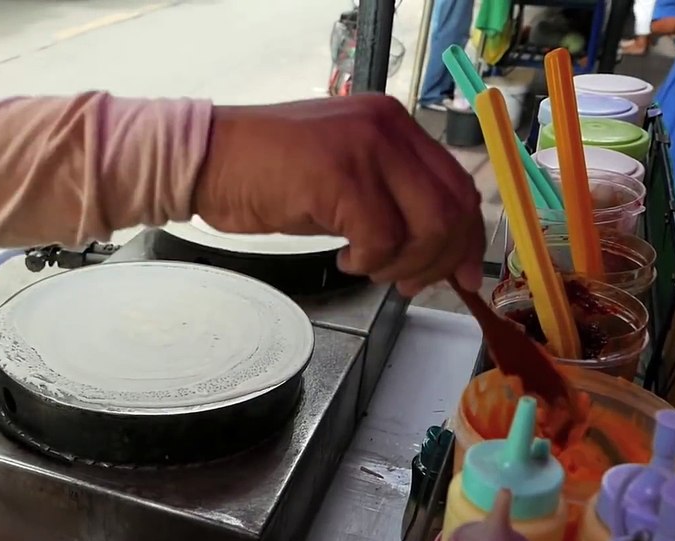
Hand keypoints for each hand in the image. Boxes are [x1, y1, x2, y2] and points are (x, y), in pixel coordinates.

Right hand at [193, 95, 484, 295]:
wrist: (205, 159)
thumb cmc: (264, 173)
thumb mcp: (342, 176)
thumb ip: (389, 197)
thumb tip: (434, 248)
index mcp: (393, 124)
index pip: (458, 183)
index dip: (468, 237)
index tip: (463, 274)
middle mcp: (388, 127)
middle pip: (453, 208)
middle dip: (439, 260)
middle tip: (408, 283)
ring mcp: (366, 148)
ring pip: (427, 227)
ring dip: (402, 264)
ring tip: (368, 267)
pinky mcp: (340, 175)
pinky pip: (382, 238)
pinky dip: (368, 261)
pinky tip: (344, 258)